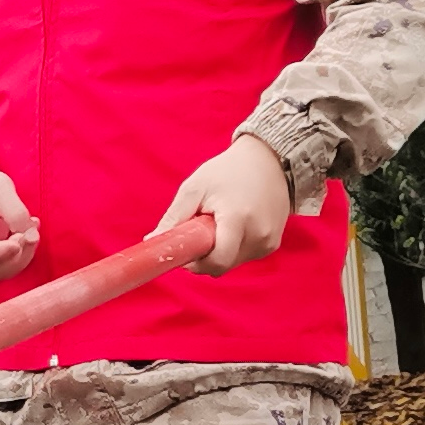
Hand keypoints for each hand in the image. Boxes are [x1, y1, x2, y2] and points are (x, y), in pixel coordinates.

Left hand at [156, 135, 294, 273]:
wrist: (270, 158)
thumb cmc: (228, 170)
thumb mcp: (196, 187)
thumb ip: (174, 217)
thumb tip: (151, 242)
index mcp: (238, 219)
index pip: (215, 262)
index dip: (196, 263)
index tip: (186, 252)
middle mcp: (258, 235)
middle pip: (222, 265)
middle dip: (205, 255)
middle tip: (200, 229)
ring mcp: (269, 241)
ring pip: (232, 263)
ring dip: (220, 250)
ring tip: (221, 220)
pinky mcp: (273, 244)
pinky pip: (244, 256)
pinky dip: (234, 246)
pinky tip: (236, 223)